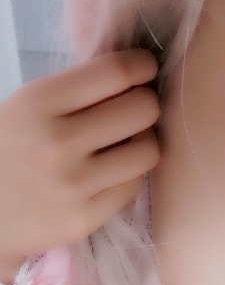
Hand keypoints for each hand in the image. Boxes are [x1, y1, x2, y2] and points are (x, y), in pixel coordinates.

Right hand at [0, 50, 159, 270]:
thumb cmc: (9, 150)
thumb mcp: (28, 106)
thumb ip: (78, 88)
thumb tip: (138, 70)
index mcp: (38, 102)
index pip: (117, 71)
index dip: (142, 66)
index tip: (144, 70)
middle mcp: (56, 141)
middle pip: (143, 108)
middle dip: (144, 105)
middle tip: (132, 111)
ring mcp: (71, 184)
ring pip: (149, 149)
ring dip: (142, 143)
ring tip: (123, 145)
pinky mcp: (83, 219)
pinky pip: (135, 185)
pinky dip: (128, 176)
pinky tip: (108, 175)